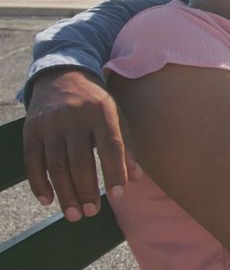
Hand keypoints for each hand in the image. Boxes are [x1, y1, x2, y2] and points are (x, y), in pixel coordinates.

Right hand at [22, 69, 140, 220]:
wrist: (61, 77)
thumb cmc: (96, 104)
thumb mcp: (117, 116)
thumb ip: (127, 147)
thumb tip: (136, 178)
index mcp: (102, 111)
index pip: (111, 145)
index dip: (115, 171)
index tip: (119, 195)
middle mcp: (75, 116)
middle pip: (80, 160)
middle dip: (87, 189)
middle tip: (92, 212)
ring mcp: (50, 123)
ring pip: (56, 165)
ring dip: (65, 193)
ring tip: (74, 214)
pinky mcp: (31, 130)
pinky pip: (32, 161)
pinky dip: (38, 184)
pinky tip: (48, 200)